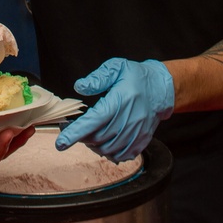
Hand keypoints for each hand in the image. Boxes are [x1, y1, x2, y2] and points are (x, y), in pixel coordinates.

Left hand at [55, 58, 173, 161]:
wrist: (161, 89)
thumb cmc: (135, 76)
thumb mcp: (116, 68)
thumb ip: (97, 78)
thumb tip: (79, 86)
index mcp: (120, 100)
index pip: (94, 120)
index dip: (75, 133)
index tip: (60, 143)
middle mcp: (129, 119)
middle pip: (98, 137)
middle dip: (80, 137)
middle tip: (71, 130)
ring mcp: (137, 133)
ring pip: (108, 148)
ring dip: (93, 145)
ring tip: (87, 135)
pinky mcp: (142, 141)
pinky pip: (122, 155)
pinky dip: (109, 153)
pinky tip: (103, 143)